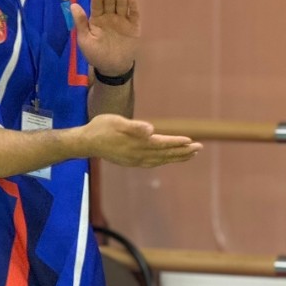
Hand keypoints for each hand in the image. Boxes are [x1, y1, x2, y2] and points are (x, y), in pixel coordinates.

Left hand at [72, 0, 138, 76]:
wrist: (113, 68)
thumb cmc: (96, 54)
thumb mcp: (85, 40)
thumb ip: (81, 23)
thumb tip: (73, 5)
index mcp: (97, 19)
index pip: (97, 6)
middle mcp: (110, 16)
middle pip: (110, 2)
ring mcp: (122, 20)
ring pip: (121, 5)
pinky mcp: (133, 25)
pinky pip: (133, 14)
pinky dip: (133, 6)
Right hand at [83, 113, 202, 168]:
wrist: (85, 143)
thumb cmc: (100, 128)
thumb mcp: (116, 122)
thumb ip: (134, 127)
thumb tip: (151, 130)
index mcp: (137, 144)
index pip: (162, 144)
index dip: (177, 143)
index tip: (191, 141)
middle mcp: (138, 155)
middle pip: (165, 154)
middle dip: (182, 152)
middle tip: (199, 148)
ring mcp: (135, 160)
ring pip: (161, 160)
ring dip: (176, 157)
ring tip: (190, 154)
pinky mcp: (131, 162)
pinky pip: (153, 163)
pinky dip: (164, 161)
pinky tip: (168, 159)